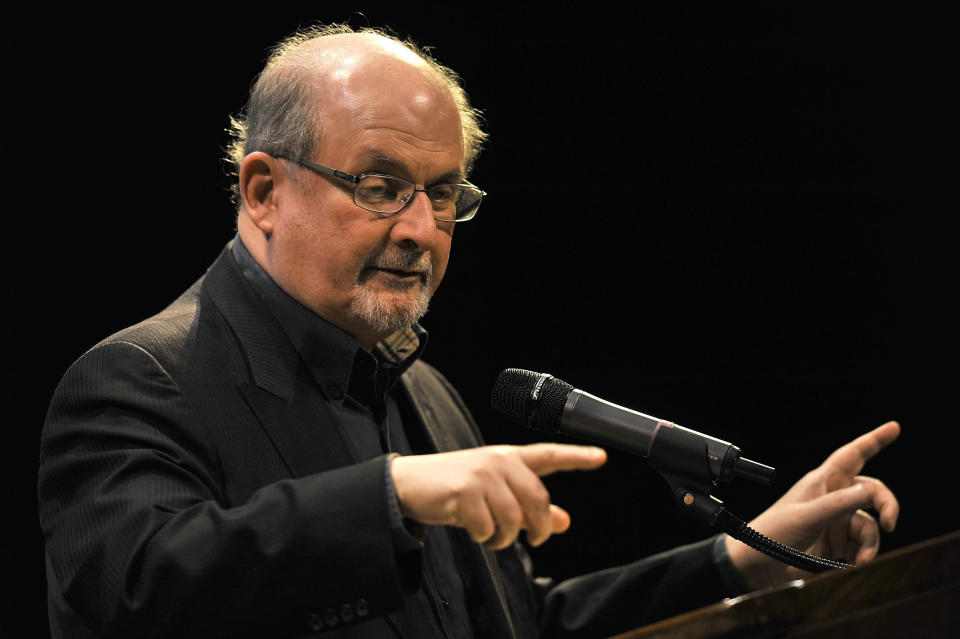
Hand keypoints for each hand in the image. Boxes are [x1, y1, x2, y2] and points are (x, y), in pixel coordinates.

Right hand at [390, 443, 606, 548]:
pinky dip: (484, 537)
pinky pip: (488, 527)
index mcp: (510, 458)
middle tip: (534, 540)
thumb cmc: (457, 488)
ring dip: (506, 537)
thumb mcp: (496, 493)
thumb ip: (530, 506)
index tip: (602, 456)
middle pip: (538, 497)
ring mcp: (482, 474)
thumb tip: (564, 522)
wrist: (411, 484)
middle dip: (539, 526)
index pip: (549, 455)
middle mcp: (499, 461)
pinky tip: (475, 530)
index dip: (577, 457)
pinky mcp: (465, 491)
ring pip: (514, 517)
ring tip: (494, 536)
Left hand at [726, 421, 900, 589]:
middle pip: (872, 491)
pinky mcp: (837, 540)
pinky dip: (863, 552)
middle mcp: (833, 496)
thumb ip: (838, 504)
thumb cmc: (774, 533)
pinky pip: (863, 542)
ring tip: (860, 558)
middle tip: (889, 523)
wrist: (761, 564)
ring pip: (870, 522)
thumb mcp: (807, 517)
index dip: (874, 440)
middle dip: (886, 505)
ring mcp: (836, 519)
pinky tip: (852, 561)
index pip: (853, 454)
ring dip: (870, 541)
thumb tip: (868, 490)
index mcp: (822, 481)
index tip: (894, 427)